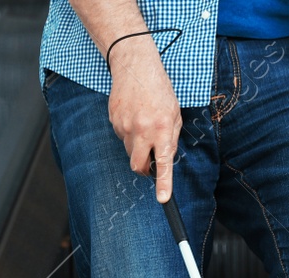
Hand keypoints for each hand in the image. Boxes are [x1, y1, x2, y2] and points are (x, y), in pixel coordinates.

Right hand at [107, 35, 181, 201]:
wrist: (135, 66)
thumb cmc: (159, 89)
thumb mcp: (174, 113)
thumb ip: (171, 138)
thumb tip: (165, 160)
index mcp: (163, 128)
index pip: (163, 163)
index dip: (163, 184)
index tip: (163, 199)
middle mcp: (143, 130)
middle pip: (138, 166)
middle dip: (143, 170)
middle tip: (150, 162)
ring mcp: (126, 127)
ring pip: (130, 151)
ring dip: (137, 146)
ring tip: (144, 123)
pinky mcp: (114, 121)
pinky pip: (122, 137)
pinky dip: (129, 132)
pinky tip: (134, 115)